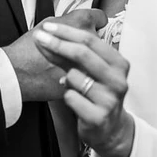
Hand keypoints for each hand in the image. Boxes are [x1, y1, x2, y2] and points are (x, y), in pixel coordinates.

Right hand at [4, 8, 107, 101]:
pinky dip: (85, 75)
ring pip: (98, 60)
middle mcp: (90, 39)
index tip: (95, 25)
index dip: (97, 21)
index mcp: (81, 21)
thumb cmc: (29, 48)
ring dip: (90, 61)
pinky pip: (91, 75)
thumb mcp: (48, 24)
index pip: (100, 18)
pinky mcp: (86, 78)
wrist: (19, 72)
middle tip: (77, 47)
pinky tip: (72, 75)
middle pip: (100, 39)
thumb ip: (69, 23)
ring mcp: (91, 59)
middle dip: (91, 44)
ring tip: (73, 63)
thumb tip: (79, 25)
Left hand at [33, 21, 134, 156]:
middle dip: (57, 43)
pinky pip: (70, 97)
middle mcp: (118, 79)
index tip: (47, 26)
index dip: (66, 31)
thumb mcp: (89, 71)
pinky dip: (66, 96)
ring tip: (73, 87)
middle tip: (39, 38)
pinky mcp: (98, 117)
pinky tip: (75, 101)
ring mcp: (110, 99)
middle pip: (82, 53)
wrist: (110, 129)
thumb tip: (47, 35)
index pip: (90, 40)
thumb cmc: (97, 94)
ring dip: (65, 78)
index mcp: (118, 63)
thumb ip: (71, 55)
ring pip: (73, 76)